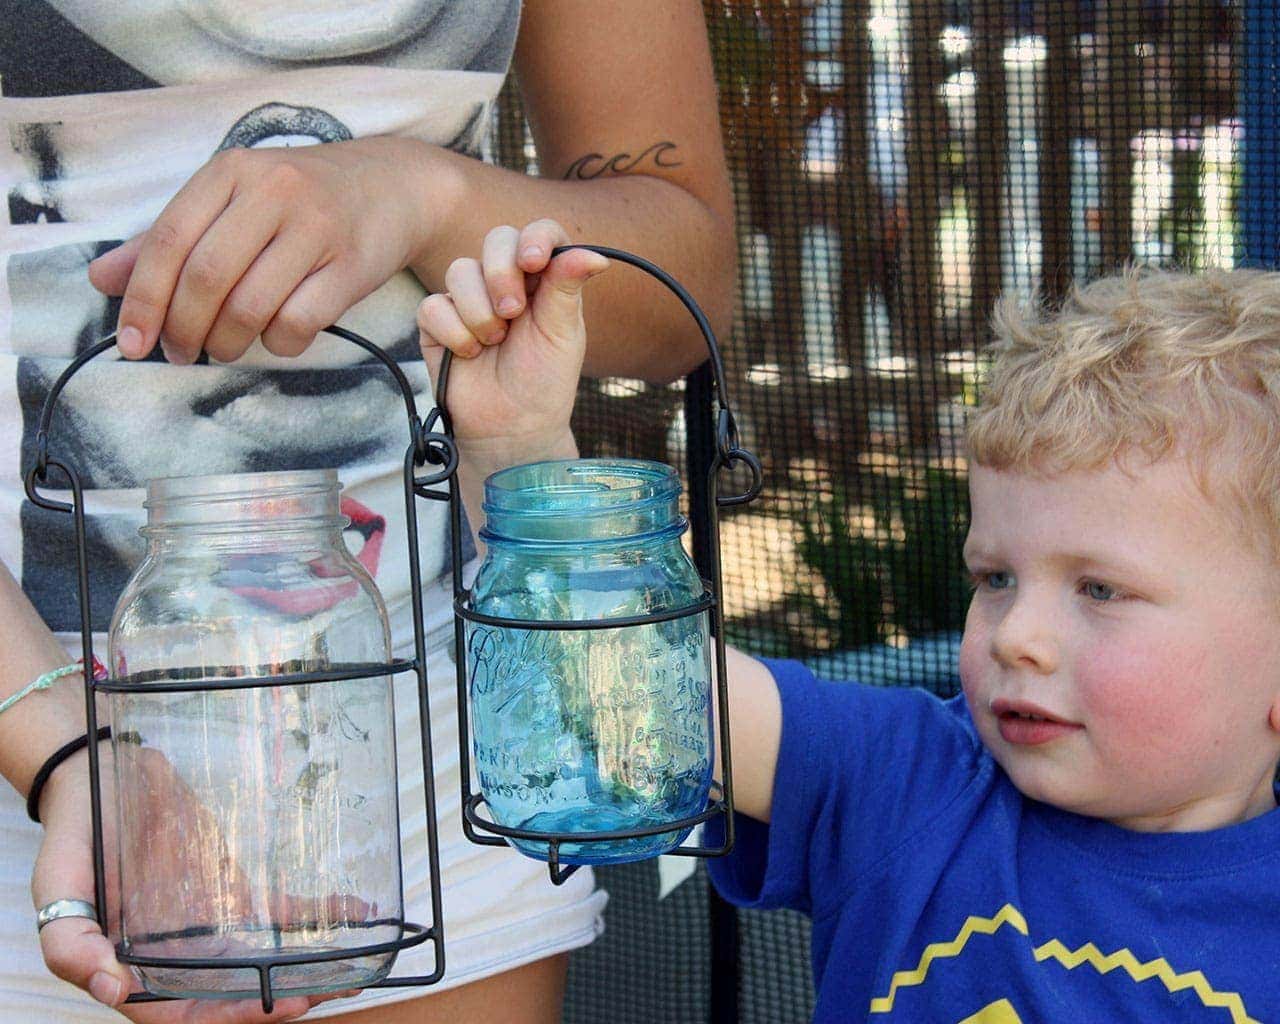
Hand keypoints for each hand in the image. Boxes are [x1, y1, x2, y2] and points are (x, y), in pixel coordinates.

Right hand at [32, 749, 356, 1022]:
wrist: (103, 775)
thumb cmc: (77, 832)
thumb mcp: (56, 885)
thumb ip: (69, 942)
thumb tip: (114, 990)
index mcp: (134, 966)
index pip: (185, 1015)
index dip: (233, 1018)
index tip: (281, 1004)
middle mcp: (177, 956)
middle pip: (234, 996)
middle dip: (283, 1000)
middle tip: (330, 989)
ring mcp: (209, 925)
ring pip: (262, 964)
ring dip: (306, 972)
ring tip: (352, 970)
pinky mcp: (235, 892)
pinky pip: (279, 914)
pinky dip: (317, 916)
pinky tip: (356, 911)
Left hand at [87, 137, 429, 364]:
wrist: (394, 188)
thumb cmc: (303, 200)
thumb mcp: (232, 200)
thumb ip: (168, 240)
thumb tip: (103, 280)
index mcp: (231, 171)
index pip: (169, 240)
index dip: (143, 298)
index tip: (131, 342)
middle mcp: (274, 192)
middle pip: (207, 277)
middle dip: (183, 328)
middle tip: (178, 352)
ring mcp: (317, 228)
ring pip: (251, 305)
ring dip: (228, 342)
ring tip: (224, 348)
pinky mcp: (353, 266)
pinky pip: (301, 321)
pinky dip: (279, 343)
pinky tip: (277, 336)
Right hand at [416, 220, 607, 467]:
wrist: (511, 429)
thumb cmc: (543, 382)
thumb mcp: (563, 336)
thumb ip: (568, 289)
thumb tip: (596, 255)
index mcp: (542, 279)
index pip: (539, 233)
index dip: (535, 237)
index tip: (534, 262)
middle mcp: (504, 281)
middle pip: (496, 239)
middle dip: (502, 273)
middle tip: (513, 313)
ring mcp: (468, 299)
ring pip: (459, 270)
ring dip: (479, 310)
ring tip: (494, 342)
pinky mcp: (437, 323)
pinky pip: (433, 306)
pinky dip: (454, 332)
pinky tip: (469, 353)